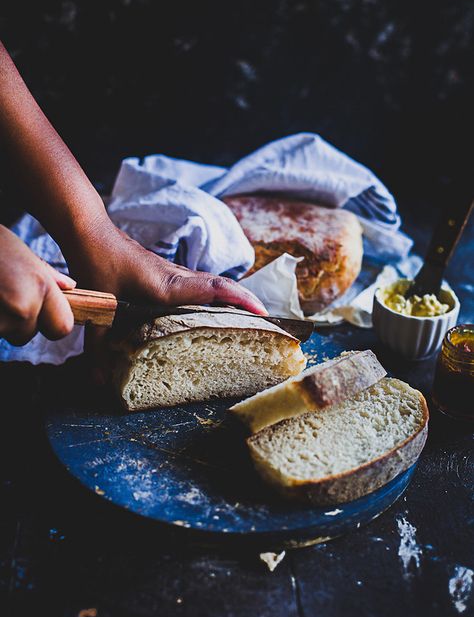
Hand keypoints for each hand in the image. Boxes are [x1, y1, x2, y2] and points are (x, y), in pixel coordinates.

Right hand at [0, 225, 75, 344]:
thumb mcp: (19, 250)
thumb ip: (45, 274)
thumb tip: (69, 286)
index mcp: (41, 287)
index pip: (62, 328)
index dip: (49, 323)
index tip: (36, 312)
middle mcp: (23, 306)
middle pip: (25, 336)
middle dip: (14, 323)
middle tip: (0, 294)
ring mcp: (0, 319)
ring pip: (2, 334)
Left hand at [61, 217, 265, 382]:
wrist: (93, 233)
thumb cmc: (98, 265)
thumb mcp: (100, 311)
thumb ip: (99, 348)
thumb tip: (96, 383)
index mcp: (168, 286)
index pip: (214, 289)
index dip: (241, 300)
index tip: (264, 314)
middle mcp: (179, 278)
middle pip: (223, 288)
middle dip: (249, 305)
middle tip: (268, 327)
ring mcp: (177, 274)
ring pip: (215, 286)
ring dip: (235, 300)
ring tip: (251, 323)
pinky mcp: (171, 274)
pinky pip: (203, 285)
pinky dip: (218, 297)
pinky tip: (216, 314)